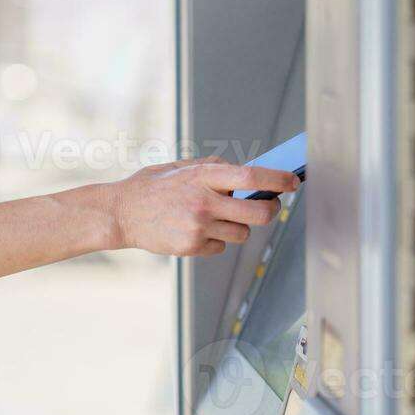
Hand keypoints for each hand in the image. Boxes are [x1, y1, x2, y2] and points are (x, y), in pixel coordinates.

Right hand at [107, 155, 300, 256]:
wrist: (121, 213)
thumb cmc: (152, 187)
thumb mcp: (182, 167)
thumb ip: (214, 168)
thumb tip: (247, 173)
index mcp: (203, 176)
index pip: (251, 177)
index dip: (278, 180)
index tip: (293, 182)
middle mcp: (204, 201)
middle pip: (260, 214)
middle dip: (271, 211)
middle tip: (269, 206)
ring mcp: (199, 227)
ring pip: (242, 234)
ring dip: (237, 227)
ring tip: (215, 218)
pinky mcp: (192, 247)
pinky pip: (221, 247)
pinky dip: (215, 240)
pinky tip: (195, 230)